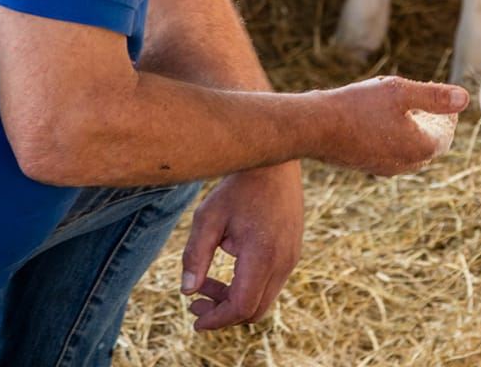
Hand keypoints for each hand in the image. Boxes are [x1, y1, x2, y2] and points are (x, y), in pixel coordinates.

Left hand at [180, 160, 302, 329]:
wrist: (276, 161)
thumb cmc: (239, 186)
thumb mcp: (208, 217)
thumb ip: (195, 256)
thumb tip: (187, 291)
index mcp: (262, 255)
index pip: (241, 306)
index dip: (216, 319)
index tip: (194, 317)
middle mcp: (283, 261)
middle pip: (255, 310)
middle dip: (223, 313)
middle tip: (196, 301)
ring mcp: (292, 256)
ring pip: (264, 298)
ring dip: (235, 299)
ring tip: (207, 282)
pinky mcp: (293, 249)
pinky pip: (272, 282)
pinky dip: (249, 286)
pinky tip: (229, 264)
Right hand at [317, 75, 469, 175]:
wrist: (315, 127)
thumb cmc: (358, 106)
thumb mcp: (400, 92)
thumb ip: (435, 96)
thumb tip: (465, 98)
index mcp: (420, 148)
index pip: (446, 134)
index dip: (447, 114)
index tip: (441, 96)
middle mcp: (406, 164)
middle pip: (430, 144)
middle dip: (433, 122)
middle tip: (427, 100)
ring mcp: (385, 168)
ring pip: (411, 150)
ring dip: (414, 129)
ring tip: (405, 106)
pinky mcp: (368, 165)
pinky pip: (393, 152)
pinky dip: (396, 136)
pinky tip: (381, 118)